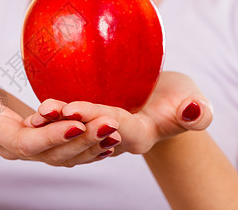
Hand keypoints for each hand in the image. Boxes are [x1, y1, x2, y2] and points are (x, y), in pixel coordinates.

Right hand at [0, 62, 113, 166]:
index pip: (28, 143)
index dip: (52, 136)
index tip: (78, 122)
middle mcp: (16, 147)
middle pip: (53, 153)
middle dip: (82, 141)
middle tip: (111, 124)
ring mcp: (29, 146)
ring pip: (64, 156)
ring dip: (91, 146)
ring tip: (117, 132)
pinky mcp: (40, 140)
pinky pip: (67, 150)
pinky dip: (89, 147)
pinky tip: (110, 140)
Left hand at [25, 71, 213, 155]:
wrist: (162, 100)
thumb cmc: (179, 98)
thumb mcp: (193, 99)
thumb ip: (197, 111)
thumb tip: (193, 110)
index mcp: (140, 135)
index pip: (117, 129)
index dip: (96, 118)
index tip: (75, 108)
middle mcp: (116, 140)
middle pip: (90, 134)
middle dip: (68, 123)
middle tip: (48, 110)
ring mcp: (100, 134)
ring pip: (76, 134)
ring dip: (56, 123)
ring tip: (39, 111)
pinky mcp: (90, 124)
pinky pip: (71, 125)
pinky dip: (57, 119)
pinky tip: (40, 110)